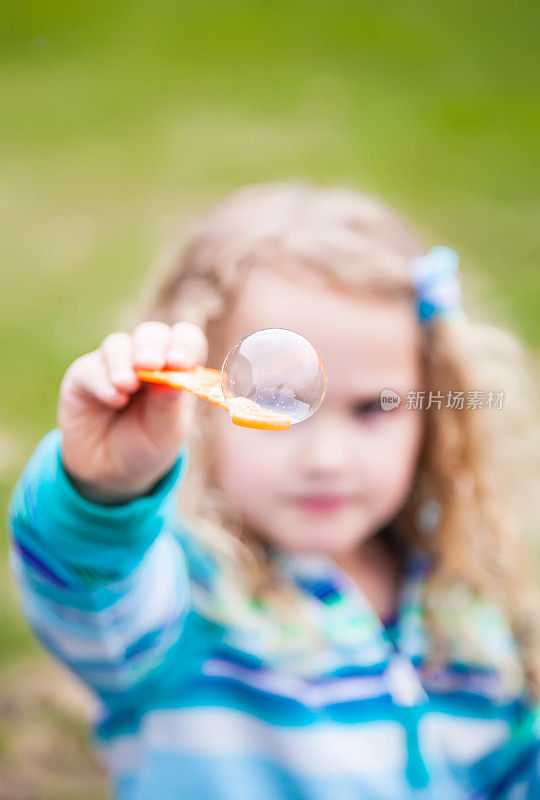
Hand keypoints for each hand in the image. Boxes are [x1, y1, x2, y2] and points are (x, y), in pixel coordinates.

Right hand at [58, 321, 207, 503]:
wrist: (109, 473)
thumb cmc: (146, 447)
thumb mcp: (166, 432)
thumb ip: (169, 405)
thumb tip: (174, 378)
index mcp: (174, 369)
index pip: (185, 339)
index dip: (184, 344)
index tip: (180, 362)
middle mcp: (144, 360)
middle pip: (151, 334)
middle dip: (152, 346)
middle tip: (151, 364)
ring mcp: (113, 365)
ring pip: (118, 344)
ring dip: (123, 362)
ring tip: (126, 385)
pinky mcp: (84, 376)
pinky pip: (91, 369)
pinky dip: (103, 382)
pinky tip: (113, 399)